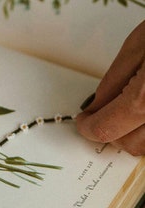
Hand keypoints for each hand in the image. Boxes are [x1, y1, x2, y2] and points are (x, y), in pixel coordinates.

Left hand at [77, 20, 144, 155]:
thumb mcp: (138, 47)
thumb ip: (112, 83)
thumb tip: (95, 107)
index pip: (106, 128)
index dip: (88, 127)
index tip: (84, 122)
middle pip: (130, 144)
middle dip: (111, 132)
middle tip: (104, 114)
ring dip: (133, 134)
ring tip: (127, 111)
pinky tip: (144, 112)